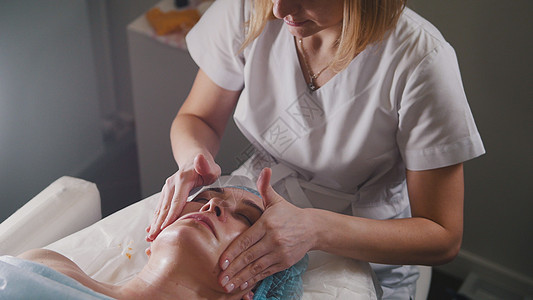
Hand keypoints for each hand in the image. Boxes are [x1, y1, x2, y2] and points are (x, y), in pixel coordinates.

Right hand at [146, 153, 220, 240]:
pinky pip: (160, 207)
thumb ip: (206, 165)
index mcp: (183, 180)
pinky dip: (156, 219)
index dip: (171, 216)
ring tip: (150, 238)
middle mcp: (171, 184)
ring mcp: (167, 188)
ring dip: (155, 223)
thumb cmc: (206, 167)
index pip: (176, 201)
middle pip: (165, 207)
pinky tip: (152, 229)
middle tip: (154, 238)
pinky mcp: (166, 193)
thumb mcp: (211, 167)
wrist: (194, 159)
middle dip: (159, 223)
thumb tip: (199, 159)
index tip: (165, 228)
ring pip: (160, 208)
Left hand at [217, 168, 313, 292]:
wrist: (312, 228)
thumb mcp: (276, 200)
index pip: (247, 240)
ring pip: (257, 268)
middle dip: (234, 269)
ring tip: (228, 286)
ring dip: (241, 278)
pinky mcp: (284, 263)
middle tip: (220, 278)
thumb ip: (265, 187)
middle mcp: (273, 239)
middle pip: (249, 257)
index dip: (233, 252)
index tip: (222, 262)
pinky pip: (266, 273)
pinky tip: (242, 286)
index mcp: (267, 224)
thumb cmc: (290, 214)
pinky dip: (253, 280)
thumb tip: (264, 170)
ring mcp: (279, 253)